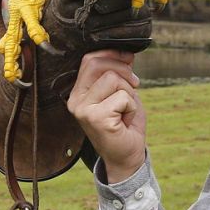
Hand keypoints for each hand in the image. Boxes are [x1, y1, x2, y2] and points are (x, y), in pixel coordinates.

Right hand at [67, 50, 145, 182]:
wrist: (126, 156)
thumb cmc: (124, 124)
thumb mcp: (120, 93)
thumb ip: (117, 73)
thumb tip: (125, 52)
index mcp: (78, 92)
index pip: (89, 60)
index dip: (112, 54)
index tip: (129, 59)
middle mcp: (75, 100)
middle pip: (98, 64)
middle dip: (123, 69)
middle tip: (134, 84)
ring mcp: (83, 109)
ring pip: (113, 79)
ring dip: (129, 92)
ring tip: (126, 109)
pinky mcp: (96, 118)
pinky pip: (122, 97)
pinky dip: (132, 106)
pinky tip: (126, 120)